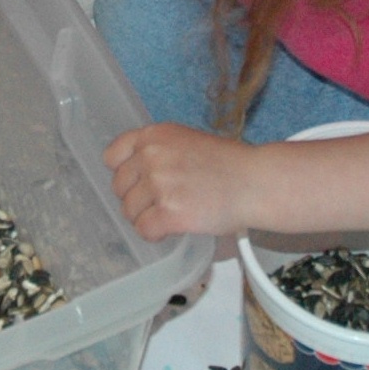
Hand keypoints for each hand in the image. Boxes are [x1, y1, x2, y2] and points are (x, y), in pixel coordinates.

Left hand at [103, 123, 250, 240]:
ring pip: (129, 211)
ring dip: (146, 217)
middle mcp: (151, 156)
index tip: (138, 182)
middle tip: (162, 202)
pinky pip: (144, 230)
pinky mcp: (169, 213)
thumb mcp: (186, 141)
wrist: (255, 182)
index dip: (124, 173)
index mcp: (154, 135)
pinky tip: (173, 227)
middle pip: (119, 187)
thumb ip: (157, 151)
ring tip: (172, 213)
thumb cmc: (227, 163)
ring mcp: (159, 184)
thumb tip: (134, 173)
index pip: (112, 156)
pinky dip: (155, 234)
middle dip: (137, 198)